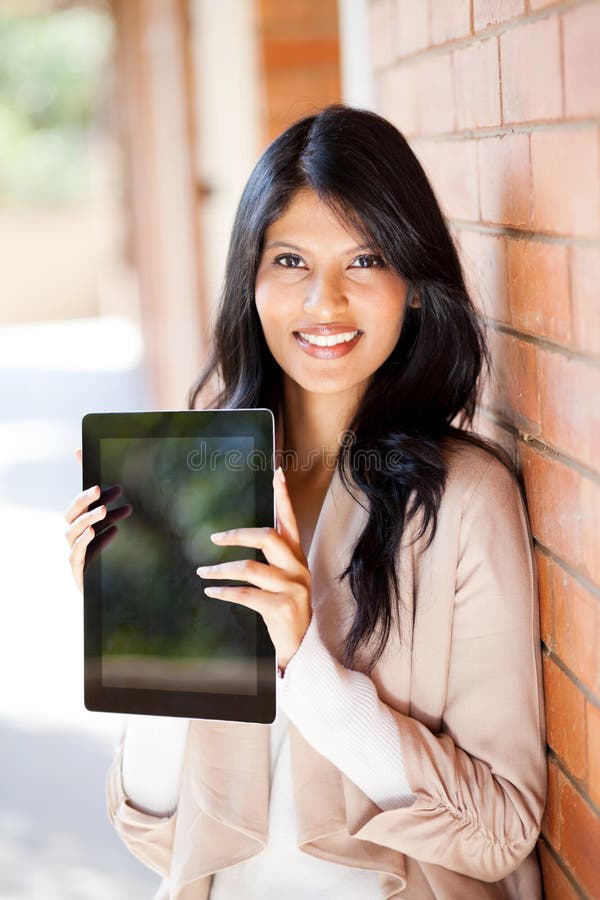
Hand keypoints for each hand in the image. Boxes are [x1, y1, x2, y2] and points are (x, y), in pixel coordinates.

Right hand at [64, 448, 132, 592]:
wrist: (101, 593)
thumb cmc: (102, 563)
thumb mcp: (107, 535)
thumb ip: (109, 517)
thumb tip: (119, 494)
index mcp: (79, 528)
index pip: (80, 506)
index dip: (91, 494)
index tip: (111, 487)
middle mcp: (73, 538)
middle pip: (72, 514)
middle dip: (85, 500)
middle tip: (101, 489)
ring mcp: (73, 553)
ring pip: (73, 532)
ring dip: (88, 519)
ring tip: (103, 510)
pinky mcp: (76, 569)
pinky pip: (76, 554)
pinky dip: (84, 541)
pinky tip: (95, 532)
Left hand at [196, 466, 311, 673]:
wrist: (304, 647)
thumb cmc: (288, 609)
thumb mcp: (287, 579)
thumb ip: (274, 558)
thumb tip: (249, 536)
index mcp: (298, 557)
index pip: (290, 521)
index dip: (283, 496)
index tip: (277, 472)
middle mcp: (298, 568)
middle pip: (268, 537)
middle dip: (238, 535)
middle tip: (214, 537)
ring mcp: (292, 588)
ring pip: (250, 568)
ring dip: (221, 569)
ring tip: (203, 570)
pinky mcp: (282, 608)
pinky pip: (246, 594)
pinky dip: (224, 591)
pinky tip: (210, 590)